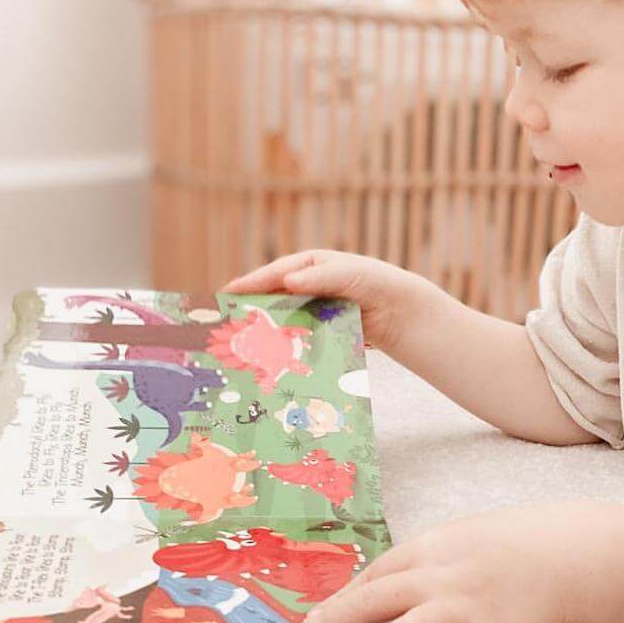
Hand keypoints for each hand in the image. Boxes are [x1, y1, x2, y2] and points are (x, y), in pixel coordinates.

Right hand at [220, 249, 432, 358]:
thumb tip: (289, 281)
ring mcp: (310, 307)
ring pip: (280, 319)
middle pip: (270, 298)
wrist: (400, 311)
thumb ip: (320, 278)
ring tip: (241, 344)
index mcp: (308, 265)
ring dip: (263, 331)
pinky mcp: (318, 329)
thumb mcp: (349, 274)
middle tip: (224, 323)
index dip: (248, 285)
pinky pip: (295, 336)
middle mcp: (304, 286)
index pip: (272, 274)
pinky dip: (283, 344)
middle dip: (249, 310)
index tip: (226, 293)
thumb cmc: (375, 283)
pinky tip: (270, 357)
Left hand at [283, 501, 602, 622]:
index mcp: (428, 551)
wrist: (563, 552)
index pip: (372, 578)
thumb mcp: (453, 543)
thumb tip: (368, 604)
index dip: (336, 603)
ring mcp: (469, 608)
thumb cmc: (501, 551)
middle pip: (377, 598)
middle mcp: (442, 577)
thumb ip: (415, 571)